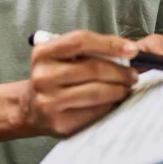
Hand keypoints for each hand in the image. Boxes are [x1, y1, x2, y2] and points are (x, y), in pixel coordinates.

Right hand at [23, 30, 140, 137]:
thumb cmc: (53, 77)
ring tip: (125, 88)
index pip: (80, 41)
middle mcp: (43, 76)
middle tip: (132, 74)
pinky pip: (95, 111)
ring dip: (119, 89)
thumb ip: (88, 51)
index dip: (109, 43)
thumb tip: (127, 51)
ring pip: (97, 92)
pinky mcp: (61, 123)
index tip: (131, 49)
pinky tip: (112, 101)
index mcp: (43, 53)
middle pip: (93, 68)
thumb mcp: (61, 57)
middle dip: (120, 71)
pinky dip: (110, 105)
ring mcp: (50, 101)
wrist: (30, 107)